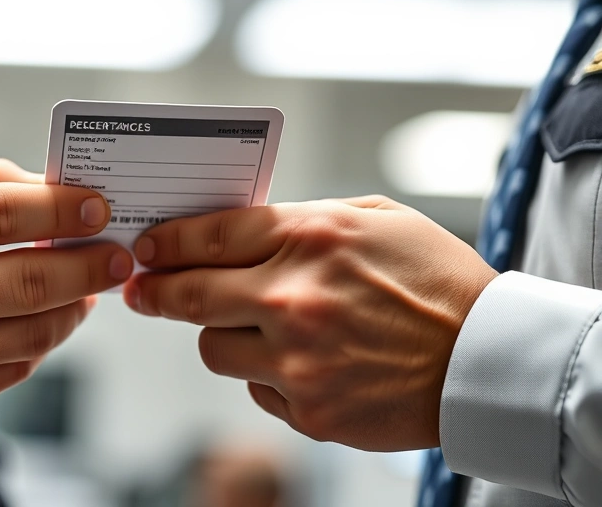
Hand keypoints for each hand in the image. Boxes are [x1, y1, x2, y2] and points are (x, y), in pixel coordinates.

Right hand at [0, 159, 132, 419]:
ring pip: (34, 332)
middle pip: (31, 281)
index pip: (2, 214)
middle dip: (90, 265)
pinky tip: (45, 318)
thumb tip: (56, 191)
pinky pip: (15, 368)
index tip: (99, 208)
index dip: (62, 209)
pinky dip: (42, 340)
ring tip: (87, 288)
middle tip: (118, 255)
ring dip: (76, 307)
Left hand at [122, 196, 496, 450]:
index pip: (211, 235)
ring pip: (214, 348)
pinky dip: (268, 374)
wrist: (487, 359)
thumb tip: (239, 231)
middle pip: (191, 295)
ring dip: (222, 335)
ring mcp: (298, 360)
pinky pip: (256, 388)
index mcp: (311, 239)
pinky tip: (307, 362)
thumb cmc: (433, 281)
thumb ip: (303, 219)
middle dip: (156, 291)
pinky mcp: (309, 409)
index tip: (147, 248)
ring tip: (260, 328)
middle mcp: (294, 299)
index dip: (167, 241)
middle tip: (142, 291)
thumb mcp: (375, 219)